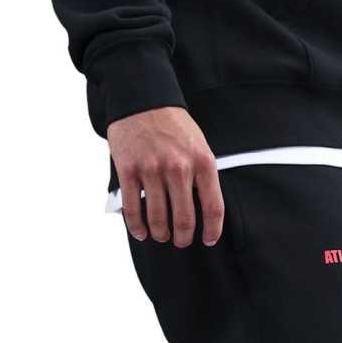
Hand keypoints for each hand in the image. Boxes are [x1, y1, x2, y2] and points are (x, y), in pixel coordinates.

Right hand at [107, 106, 224, 246]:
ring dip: (160, 233)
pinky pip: (132, 208)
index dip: (212, 230)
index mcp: (202, 161)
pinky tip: (141, 232)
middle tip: (180, 241)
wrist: (143, 100)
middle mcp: (179, 167)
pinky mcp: (128, 170)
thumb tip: (205, 210)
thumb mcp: (199, 145)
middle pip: (184, 218)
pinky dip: (137, 226)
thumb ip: (202, 175)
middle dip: (183, 237)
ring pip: (157, 217)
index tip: (208, 240)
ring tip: (161, 236)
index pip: (213, 207)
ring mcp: (152, 169)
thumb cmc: (174, 126)